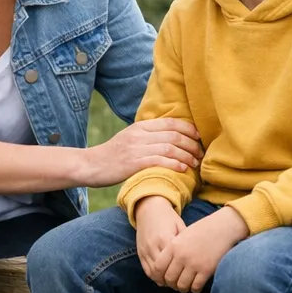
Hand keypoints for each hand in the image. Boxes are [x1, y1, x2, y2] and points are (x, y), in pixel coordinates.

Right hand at [83, 117, 199, 186]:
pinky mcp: (133, 163)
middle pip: (173, 135)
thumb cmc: (113, 155)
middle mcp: (139, 134)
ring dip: (186, 156)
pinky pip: (159, 161)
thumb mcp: (130, 138)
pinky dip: (174, 164)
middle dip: (191, 144)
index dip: (188, 129)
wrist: (90, 165)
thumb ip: (147, 135)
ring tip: (195, 163)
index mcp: (140, 126)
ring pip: (169, 148)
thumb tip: (170, 137)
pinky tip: (183, 169)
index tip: (199, 137)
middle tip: (201, 153)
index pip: (170, 122)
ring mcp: (136, 148)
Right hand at [134, 196, 184, 283]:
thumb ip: (185, 241)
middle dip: (173, 279)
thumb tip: (197, 257)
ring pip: (154, 272)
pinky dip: (155, 277)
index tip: (190, 277)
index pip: (174, 261)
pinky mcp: (140, 253)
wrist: (149, 209)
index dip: (182, 271)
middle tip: (182, 285)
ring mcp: (145, 250)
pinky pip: (147, 270)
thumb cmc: (168, 218)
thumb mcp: (180, 226)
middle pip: (163, 270)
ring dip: (164, 280)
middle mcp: (153, 245)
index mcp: (165, 238)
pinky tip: (163, 279)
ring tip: (174, 284)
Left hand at [159, 207, 248, 292]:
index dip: (159, 276)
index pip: (158, 267)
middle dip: (172, 284)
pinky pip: (196, 287)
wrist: (222, 227)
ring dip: (183, 288)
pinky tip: (196, 286)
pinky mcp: (206, 270)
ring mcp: (194, 264)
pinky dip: (194, 289)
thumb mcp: (183, 235)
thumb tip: (165, 266)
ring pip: (182, 285)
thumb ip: (172, 249)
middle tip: (176, 284)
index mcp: (173, 245)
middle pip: (169, 278)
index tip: (164, 278)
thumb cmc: (203, 230)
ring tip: (186, 286)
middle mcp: (182, 256)